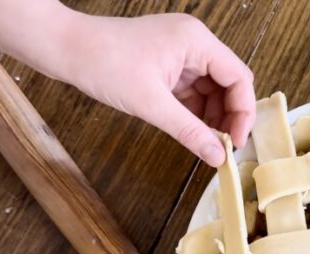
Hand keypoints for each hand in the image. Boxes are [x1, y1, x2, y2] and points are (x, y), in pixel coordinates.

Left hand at [57, 12, 255, 165]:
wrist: (65, 49)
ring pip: (212, 89)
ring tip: (207, 143)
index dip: (243, 112)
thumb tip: (217, 156)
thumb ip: (189, 131)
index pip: (239, 77)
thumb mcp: (151, 104)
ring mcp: (181, 52)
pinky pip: (192, 90)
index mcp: (197, 41)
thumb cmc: (103, 63)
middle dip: (229, 116)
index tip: (237, 142)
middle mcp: (194, 42)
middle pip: (229, 83)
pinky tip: (192, 131)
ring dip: (212, 116)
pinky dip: (195, 111)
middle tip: (224, 147)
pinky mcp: (168, 63)